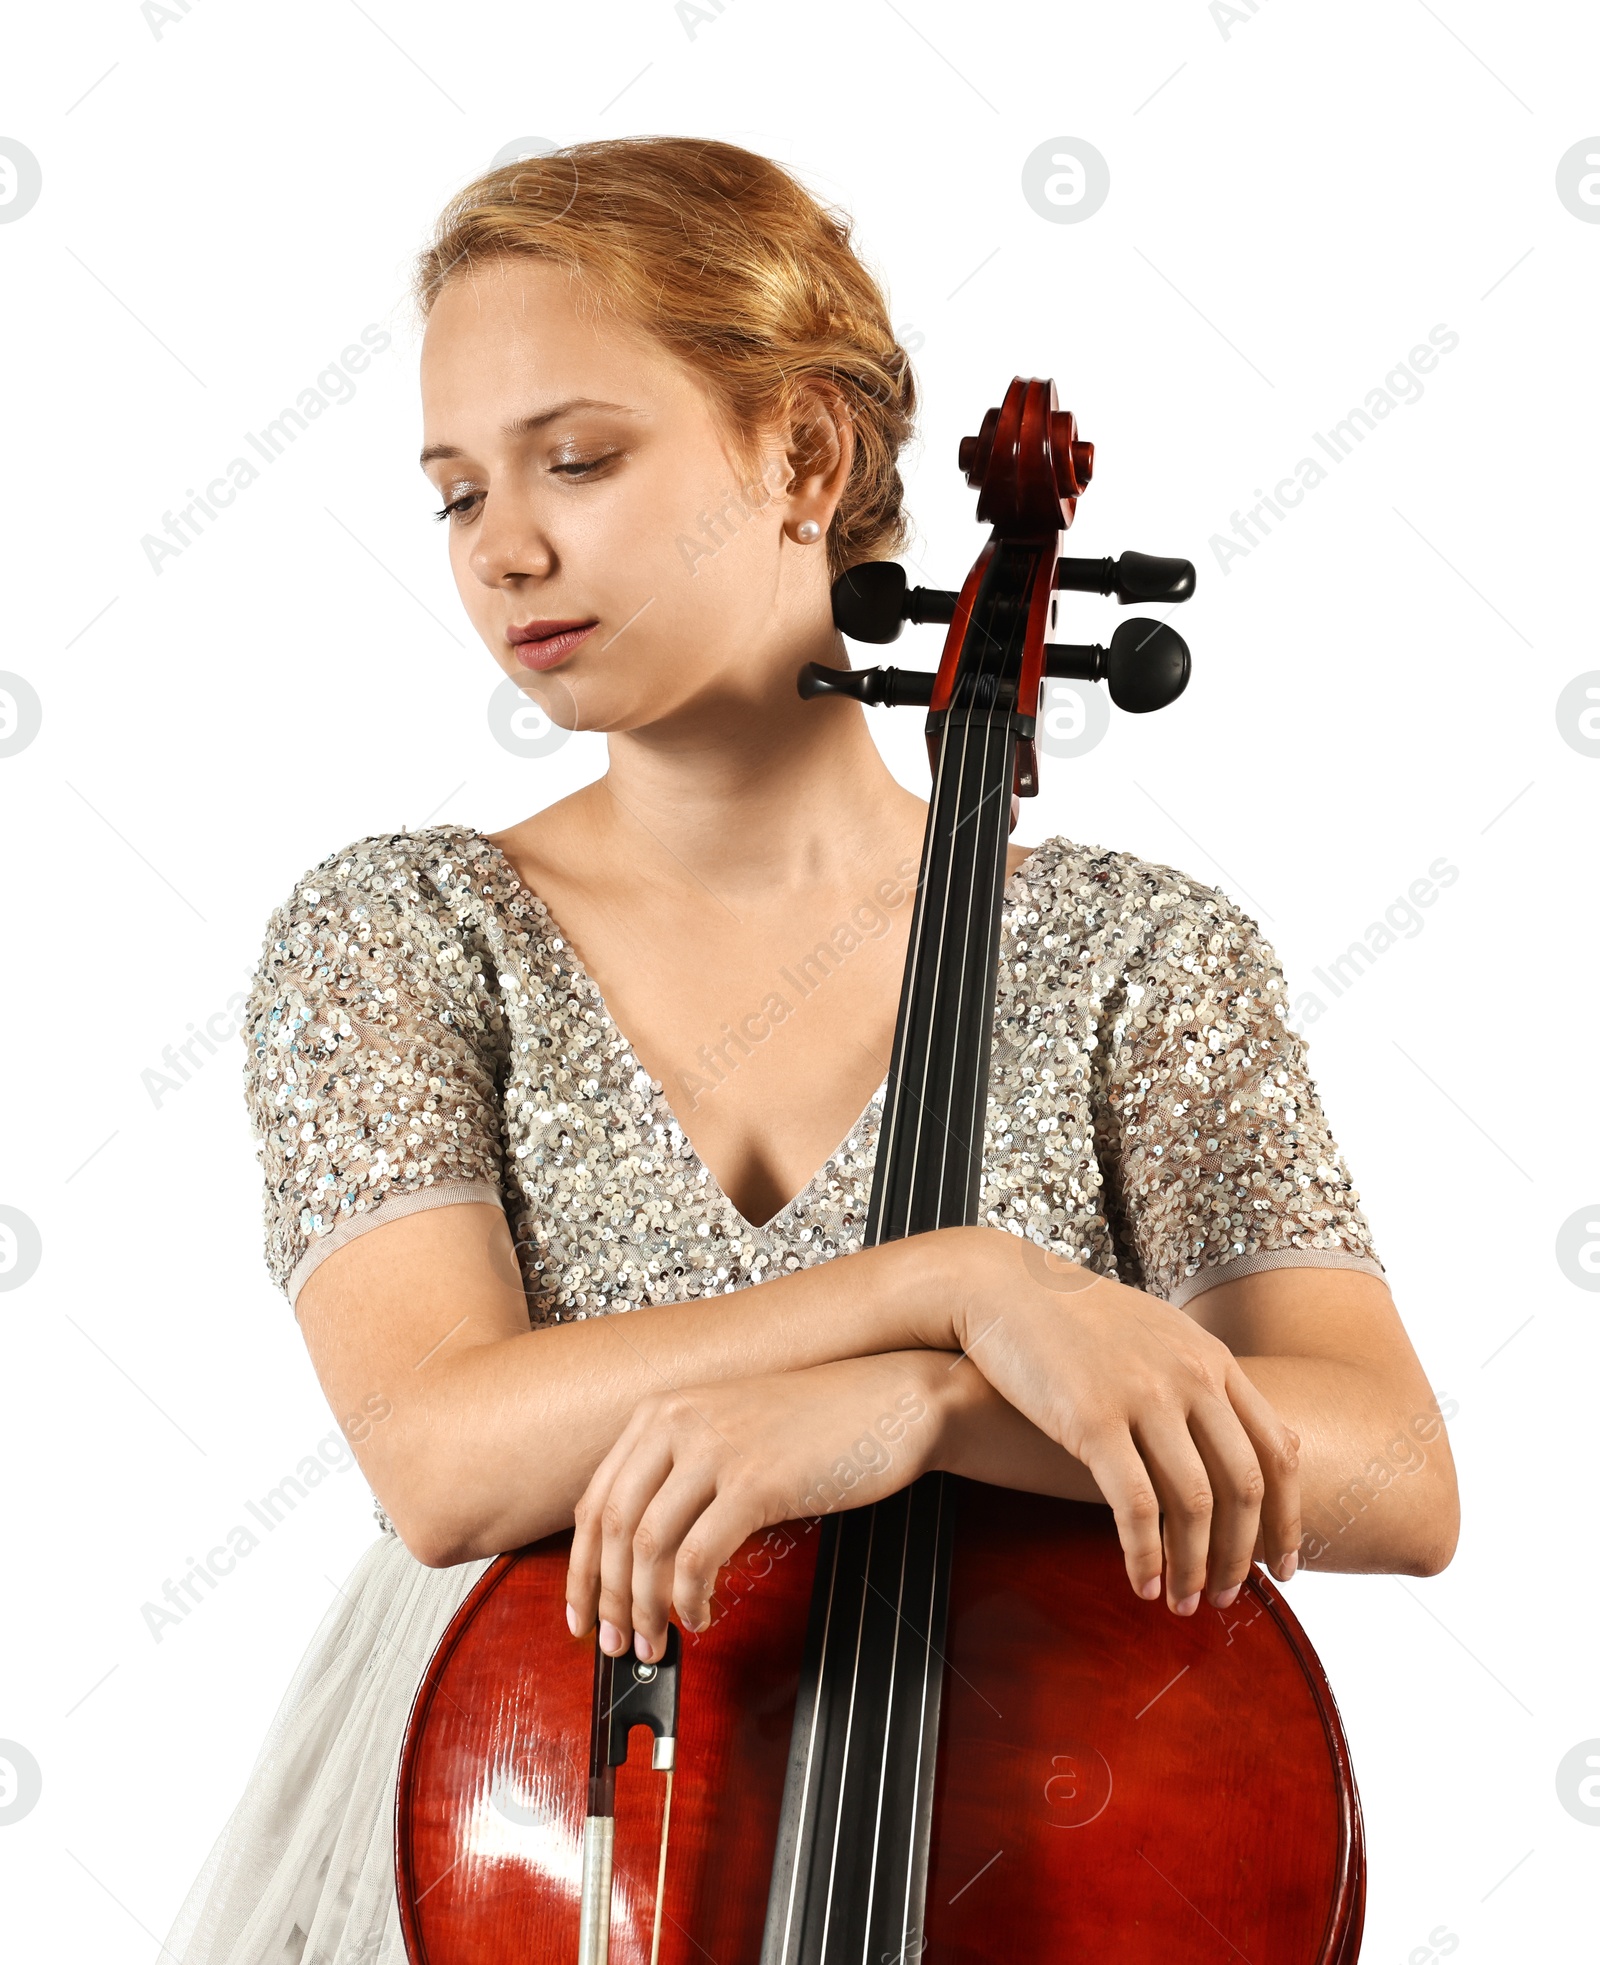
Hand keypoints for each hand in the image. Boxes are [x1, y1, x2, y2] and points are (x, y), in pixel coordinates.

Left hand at [565, 1352, 941, 1661]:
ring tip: (654, 1641)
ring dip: (643, 1608)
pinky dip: (689, 1599)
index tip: (582, 1610)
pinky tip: (701, 1616)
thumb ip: (682, 1473)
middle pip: (607, 1526)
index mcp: (662, 1411)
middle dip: (604, 1597)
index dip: (581, 1567)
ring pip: (646, 1545)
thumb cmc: (820, 1422)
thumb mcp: (731, 1432)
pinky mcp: (755, 1482)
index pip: (594, 1499)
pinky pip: (698, 1557)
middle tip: (611, 1642)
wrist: (892, 1399)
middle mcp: (678, 1422)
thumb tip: (643, 1556)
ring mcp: (715, 1449)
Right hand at [943, 1227, 1301, 1613]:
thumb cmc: (1073, 1317)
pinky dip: (1144, 1554)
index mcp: (1212, 1359)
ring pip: (1194, 1503)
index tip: (1285, 1566)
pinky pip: (1135, 1505)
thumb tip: (1234, 1434)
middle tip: (1228, 1597)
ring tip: (1183, 1602)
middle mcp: (1190, 1376)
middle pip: (1243, 1485)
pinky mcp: (1092, 1419)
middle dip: (1242, 1555)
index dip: (1289, 1518)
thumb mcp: (1157, 1333)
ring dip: (1193, 1566)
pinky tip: (1140, 1583)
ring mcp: (1143, 1396)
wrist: (1001, 1286)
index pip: (1278, 1450)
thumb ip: (1200, 1378)